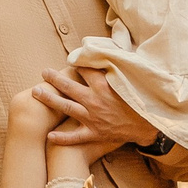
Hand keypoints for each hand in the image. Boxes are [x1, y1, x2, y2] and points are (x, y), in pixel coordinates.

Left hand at [39, 67, 157, 150]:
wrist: (151, 126)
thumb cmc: (142, 100)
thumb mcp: (133, 79)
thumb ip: (120, 66)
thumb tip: (114, 50)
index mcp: (104, 85)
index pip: (85, 69)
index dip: (77, 64)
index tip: (71, 61)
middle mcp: (94, 100)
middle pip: (69, 86)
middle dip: (54, 78)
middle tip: (43, 72)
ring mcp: (93, 118)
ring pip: (66, 107)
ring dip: (49, 99)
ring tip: (36, 92)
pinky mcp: (94, 133)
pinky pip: (75, 137)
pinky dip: (62, 138)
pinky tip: (49, 135)